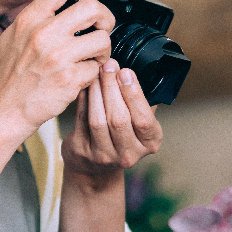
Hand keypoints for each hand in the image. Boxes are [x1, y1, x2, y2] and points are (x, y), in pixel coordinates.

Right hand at [0, 0, 115, 139]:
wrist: (6, 109)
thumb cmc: (10, 76)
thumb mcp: (13, 36)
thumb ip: (35, 17)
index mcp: (30, 20)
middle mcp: (44, 35)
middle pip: (92, 8)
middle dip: (105, 18)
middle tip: (102, 29)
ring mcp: (58, 57)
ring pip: (102, 40)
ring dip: (103, 50)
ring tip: (92, 57)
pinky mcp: (70, 79)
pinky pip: (96, 68)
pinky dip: (93, 73)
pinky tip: (81, 77)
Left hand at [62, 59, 162, 182]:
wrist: (95, 165)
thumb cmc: (121, 134)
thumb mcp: (138, 122)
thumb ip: (139, 101)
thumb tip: (131, 71)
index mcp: (150, 143)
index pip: (144, 120)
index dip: (134, 94)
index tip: (126, 72)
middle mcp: (129, 154)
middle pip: (119, 119)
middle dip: (113, 88)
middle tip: (109, 66)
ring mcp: (105, 156)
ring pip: (99, 120)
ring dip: (97, 92)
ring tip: (97, 73)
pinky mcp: (83, 152)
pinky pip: (82, 120)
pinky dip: (83, 100)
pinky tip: (85, 85)